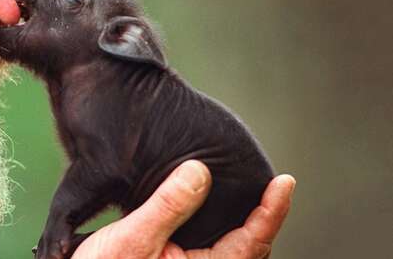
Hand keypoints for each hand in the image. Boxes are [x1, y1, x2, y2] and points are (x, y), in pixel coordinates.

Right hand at [71, 160, 295, 258]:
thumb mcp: (133, 237)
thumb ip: (168, 206)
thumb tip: (199, 173)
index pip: (251, 243)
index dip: (272, 212)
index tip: (284, 183)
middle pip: (248, 246)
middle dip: (264, 217)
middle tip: (276, 186)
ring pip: (229, 244)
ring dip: (244, 219)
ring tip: (257, 193)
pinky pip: (207, 240)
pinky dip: (216, 219)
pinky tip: (209, 201)